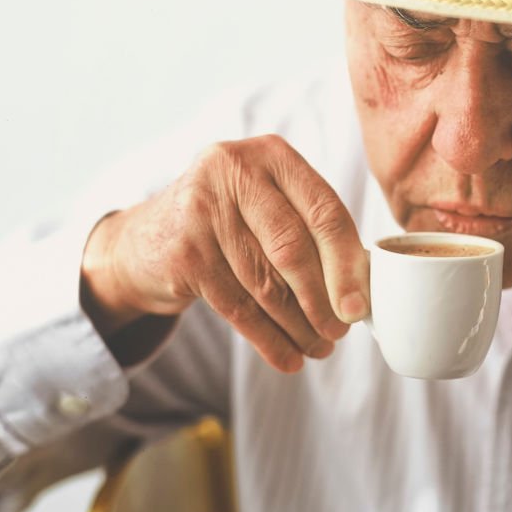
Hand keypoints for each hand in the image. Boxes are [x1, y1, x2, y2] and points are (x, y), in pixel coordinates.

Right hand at [80, 135, 369, 371]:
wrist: (147, 241)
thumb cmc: (232, 225)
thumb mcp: (270, 207)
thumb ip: (313, 230)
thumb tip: (363, 291)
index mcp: (272, 154)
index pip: (324, 211)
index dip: (346, 264)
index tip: (360, 306)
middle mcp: (234, 170)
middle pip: (294, 248)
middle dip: (322, 299)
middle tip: (339, 332)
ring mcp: (202, 209)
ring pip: (265, 283)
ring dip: (297, 326)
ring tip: (318, 349)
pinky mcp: (183, 251)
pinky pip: (237, 306)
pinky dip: (267, 338)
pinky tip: (287, 357)